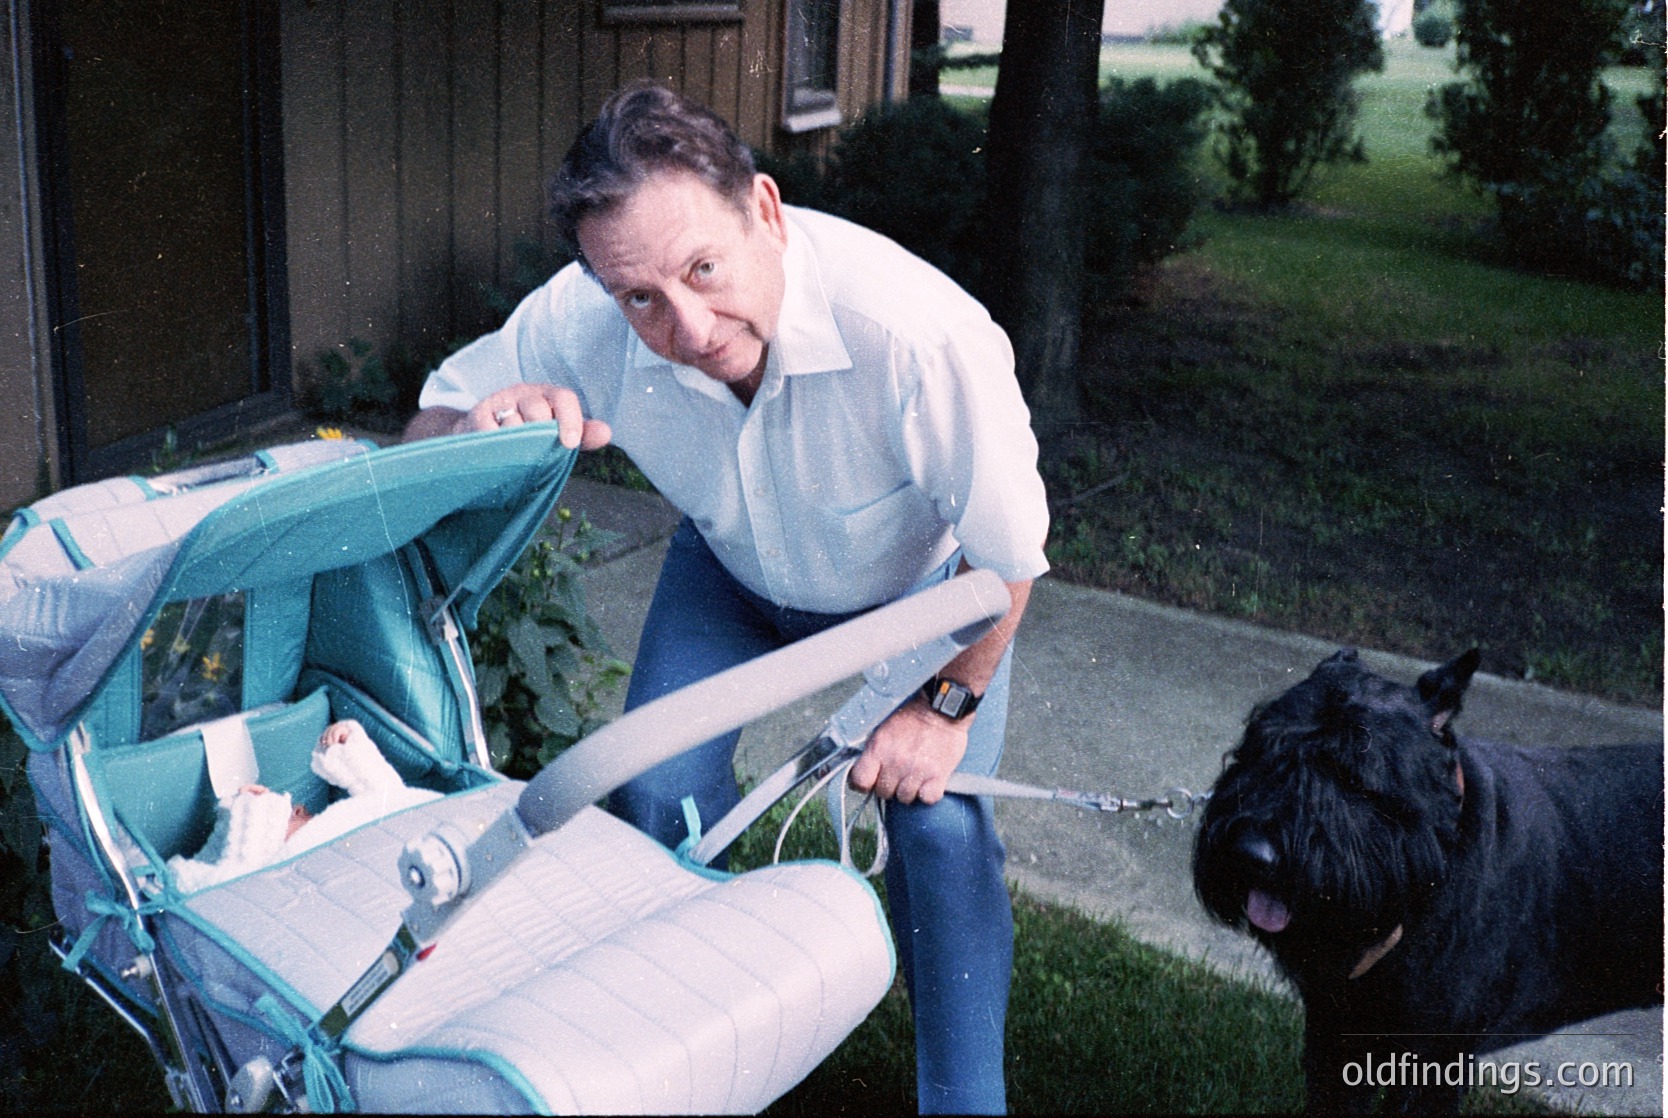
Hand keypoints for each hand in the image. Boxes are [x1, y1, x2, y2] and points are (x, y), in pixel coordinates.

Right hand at [461, 385, 612, 449]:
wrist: (484, 435)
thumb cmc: (529, 436)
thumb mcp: (558, 434)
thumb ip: (582, 434)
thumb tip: (606, 433)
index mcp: (549, 396)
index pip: (564, 399)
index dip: (570, 420)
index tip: (570, 444)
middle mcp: (525, 393)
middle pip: (537, 410)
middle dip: (539, 434)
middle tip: (536, 451)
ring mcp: (500, 401)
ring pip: (513, 423)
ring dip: (517, 444)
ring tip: (515, 453)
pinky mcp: (478, 413)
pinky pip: (491, 431)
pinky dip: (497, 445)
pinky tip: (498, 452)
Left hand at [847, 700, 969, 804]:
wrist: (941, 707)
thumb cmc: (912, 716)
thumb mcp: (883, 729)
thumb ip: (873, 752)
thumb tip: (865, 773)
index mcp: (878, 748)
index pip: (860, 781)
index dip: (863, 784)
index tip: (870, 781)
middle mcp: (895, 762)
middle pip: (883, 793)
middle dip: (889, 786)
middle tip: (898, 774)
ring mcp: (916, 770)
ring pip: (905, 798)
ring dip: (909, 790)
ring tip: (914, 776)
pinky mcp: (938, 775)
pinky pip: (927, 799)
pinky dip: (928, 794)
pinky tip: (928, 782)